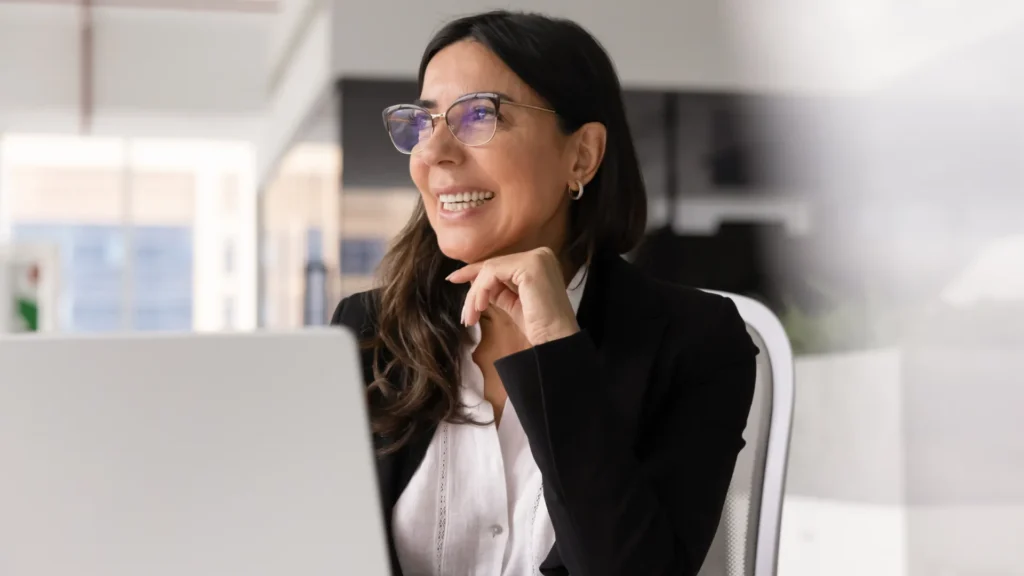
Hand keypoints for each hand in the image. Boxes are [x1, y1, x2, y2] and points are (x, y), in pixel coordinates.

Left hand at [446, 247, 580, 345]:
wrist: (556, 342)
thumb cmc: (539, 326)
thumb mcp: (514, 303)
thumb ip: (498, 289)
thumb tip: (474, 281)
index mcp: (538, 261)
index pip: (500, 264)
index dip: (474, 273)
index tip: (453, 280)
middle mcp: (540, 254)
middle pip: (493, 266)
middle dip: (473, 290)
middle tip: (464, 315)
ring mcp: (536, 258)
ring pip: (489, 269)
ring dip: (475, 294)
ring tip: (471, 317)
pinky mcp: (530, 266)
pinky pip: (493, 273)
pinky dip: (481, 290)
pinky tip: (480, 308)